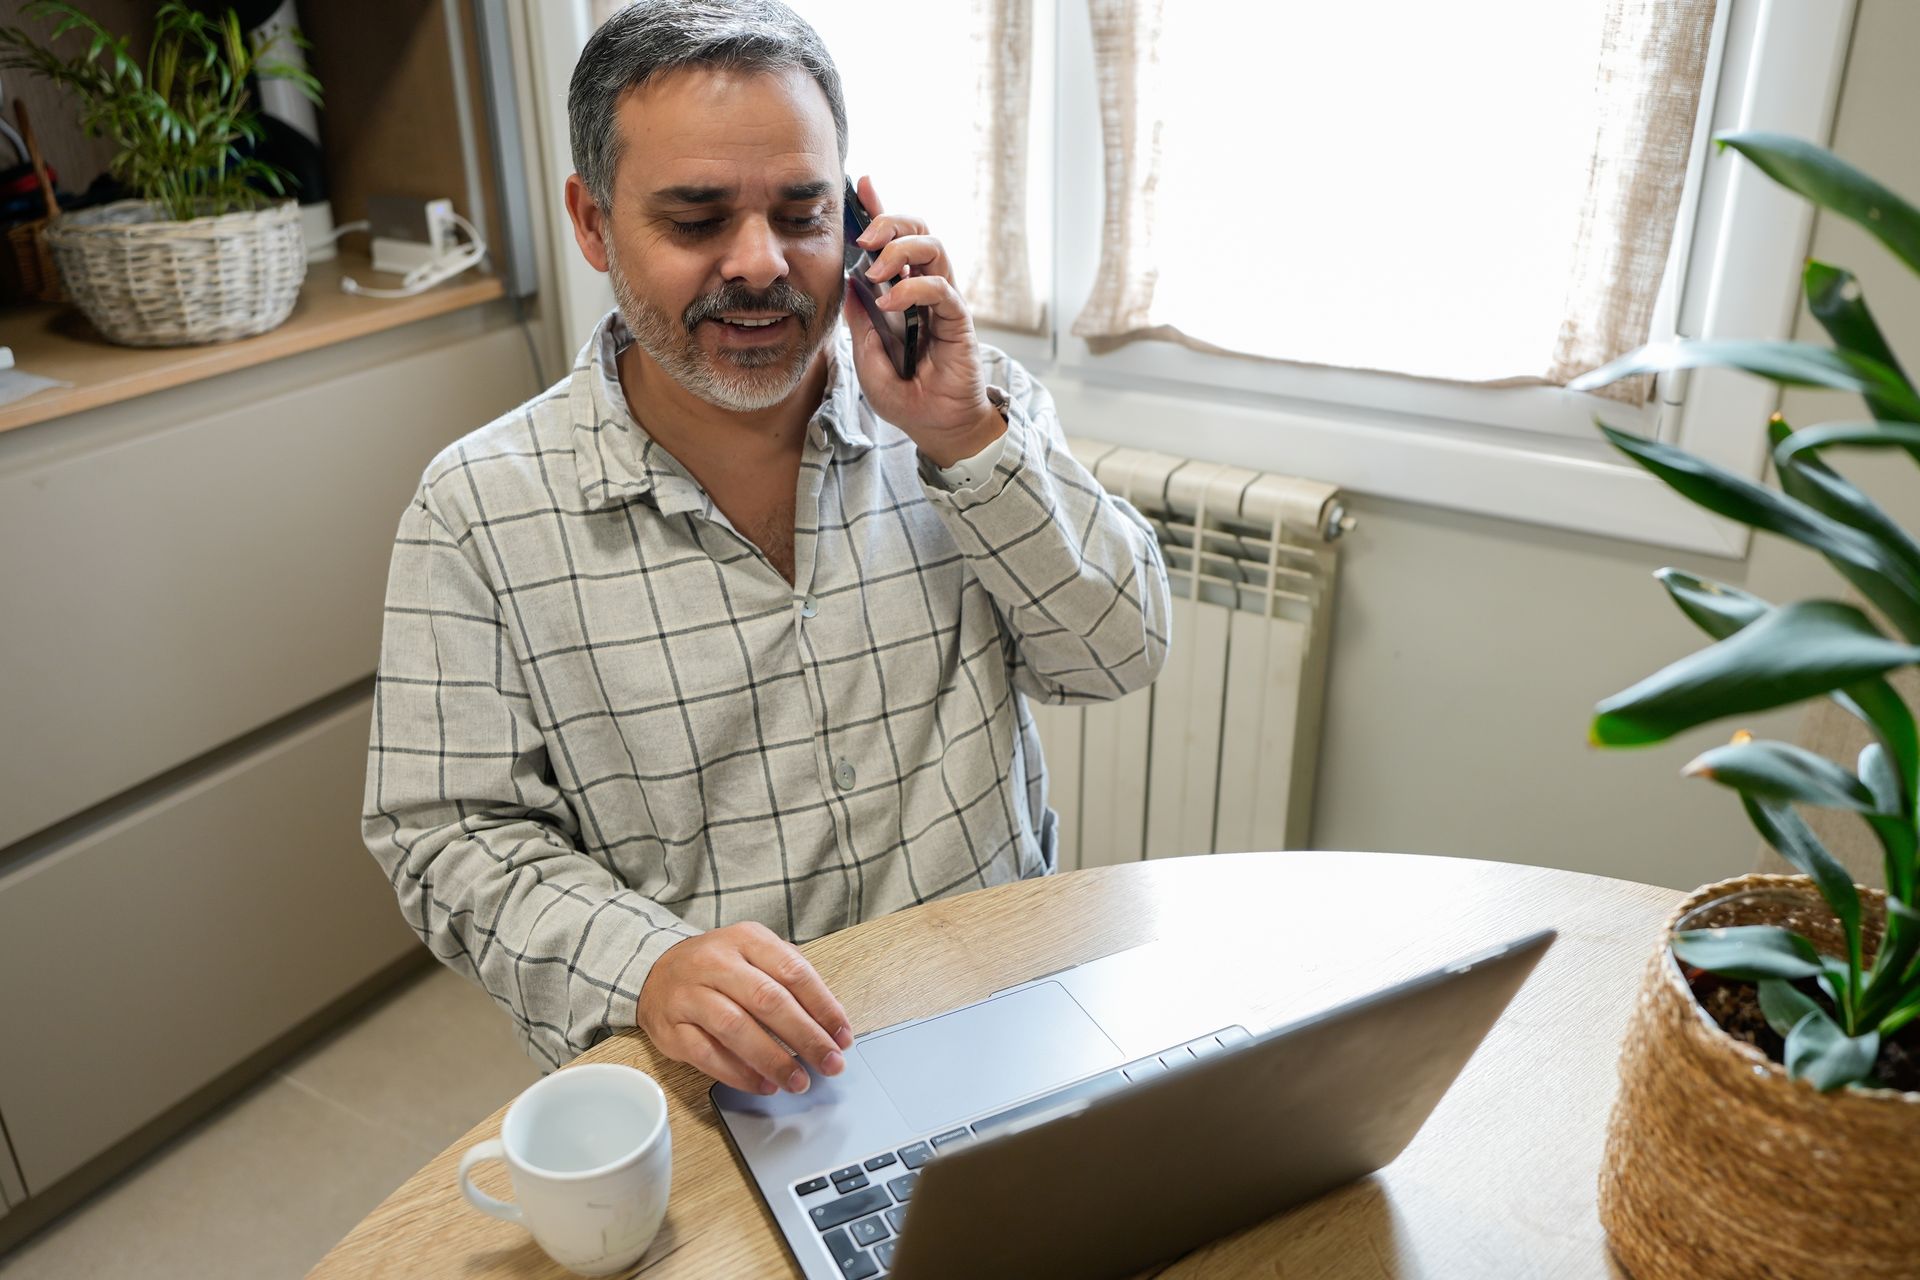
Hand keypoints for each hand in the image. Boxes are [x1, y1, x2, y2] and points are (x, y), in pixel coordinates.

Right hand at [636, 922, 854, 1093]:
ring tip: (799, 1081)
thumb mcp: (755, 954)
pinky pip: (707, 1055)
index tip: (842, 1036)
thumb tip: (830, 1023)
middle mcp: (715, 962)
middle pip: (768, 1000)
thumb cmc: (719, 967)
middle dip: (805, 1037)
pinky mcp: (671, 1029)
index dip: (823, 1007)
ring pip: (736, 1028)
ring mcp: (689, 995)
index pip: (793, 972)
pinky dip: (739, 1074)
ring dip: (773, 1060)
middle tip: (829, 1064)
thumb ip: (791, 980)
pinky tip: (763, 1084)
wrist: (656, 970)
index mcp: (746, 939)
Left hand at [843, 174, 1005, 467]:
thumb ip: (858, 319)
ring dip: (900, 249)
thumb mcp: (866, 356)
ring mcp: (944, 302)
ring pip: (933, 248)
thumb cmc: (905, 395)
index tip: (860, 183)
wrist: (936, 427)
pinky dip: (912, 289)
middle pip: (918, 230)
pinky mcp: (958, 321)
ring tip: (875, 270)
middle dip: (890, 221)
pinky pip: (941, 289)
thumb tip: (847, 280)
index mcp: (902, 292)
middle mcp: (925, 290)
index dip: (878, 209)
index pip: (892, 241)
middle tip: (863, 236)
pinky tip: (890, 304)